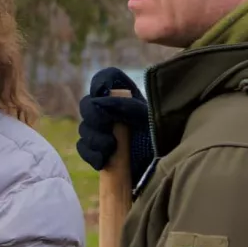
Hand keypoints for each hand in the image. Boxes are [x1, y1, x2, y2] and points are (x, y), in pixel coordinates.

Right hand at [77, 67, 153, 185]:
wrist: (163, 168)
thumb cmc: (162, 139)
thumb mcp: (150, 118)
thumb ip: (128, 106)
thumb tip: (102, 101)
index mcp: (125, 97)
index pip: (106, 78)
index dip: (100, 83)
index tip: (101, 92)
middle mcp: (111, 111)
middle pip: (88, 104)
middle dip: (94, 117)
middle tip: (107, 127)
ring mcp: (102, 131)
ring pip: (84, 129)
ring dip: (95, 139)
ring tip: (111, 149)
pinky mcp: (98, 151)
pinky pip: (83, 148)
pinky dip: (91, 155)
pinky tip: (103, 161)